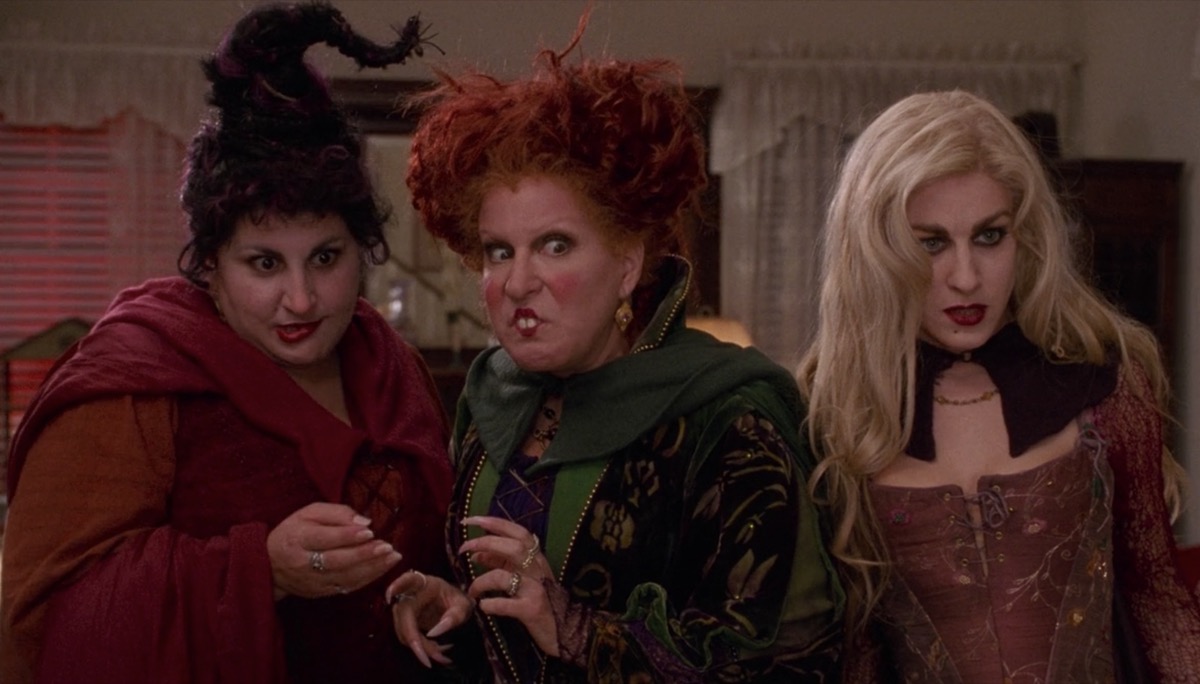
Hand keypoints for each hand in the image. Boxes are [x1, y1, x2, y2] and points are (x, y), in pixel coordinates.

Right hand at [267, 501, 400, 599]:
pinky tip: (382, 569)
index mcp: (297, 538)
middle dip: (364, 554)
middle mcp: (302, 563)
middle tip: (388, 547)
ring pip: (344, 578)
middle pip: (335, 561)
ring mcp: (311, 581)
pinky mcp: (319, 592)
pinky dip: (366, 579)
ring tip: (393, 558)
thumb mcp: (309, 513)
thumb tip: (364, 521)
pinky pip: (346, 588)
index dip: (347, 536)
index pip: (324, 538)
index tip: (370, 531)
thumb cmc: (295, 531)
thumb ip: (337, 513)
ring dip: (372, 569)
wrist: (270, 563)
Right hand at [386, 570, 472, 666]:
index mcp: (424, 584)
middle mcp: (409, 595)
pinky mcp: (405, 622)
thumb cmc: (457, 600)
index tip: (390, 594)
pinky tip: (438, 653)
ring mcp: (405, 609)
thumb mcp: (463, 606)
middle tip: (429, 660)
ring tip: (442, 656)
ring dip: (420, 647)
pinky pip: (408, 638)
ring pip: (404, 631)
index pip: (409, 580)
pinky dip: (421, 648)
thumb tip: (433, 634)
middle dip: (414, 640)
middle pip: (403, 616)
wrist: (454, 605)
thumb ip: (453, 617)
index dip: (397, 585)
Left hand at [460, 516, 558, 656]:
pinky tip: (484, 606)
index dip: (495, 523)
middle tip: (463, 548)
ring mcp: (536, 589)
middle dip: (485, 543)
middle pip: (513, 547)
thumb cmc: (541, 602)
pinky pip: (506, 604)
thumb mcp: (523, 577)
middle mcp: (538, 570)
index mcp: (536, 559)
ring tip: (472, 591)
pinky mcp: (532, 609)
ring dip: (482, 581)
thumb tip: (476, 552)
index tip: (471, 519)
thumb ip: (501, 563)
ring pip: (504, 576)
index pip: (518, 532)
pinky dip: (491, 604)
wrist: (566, 630)